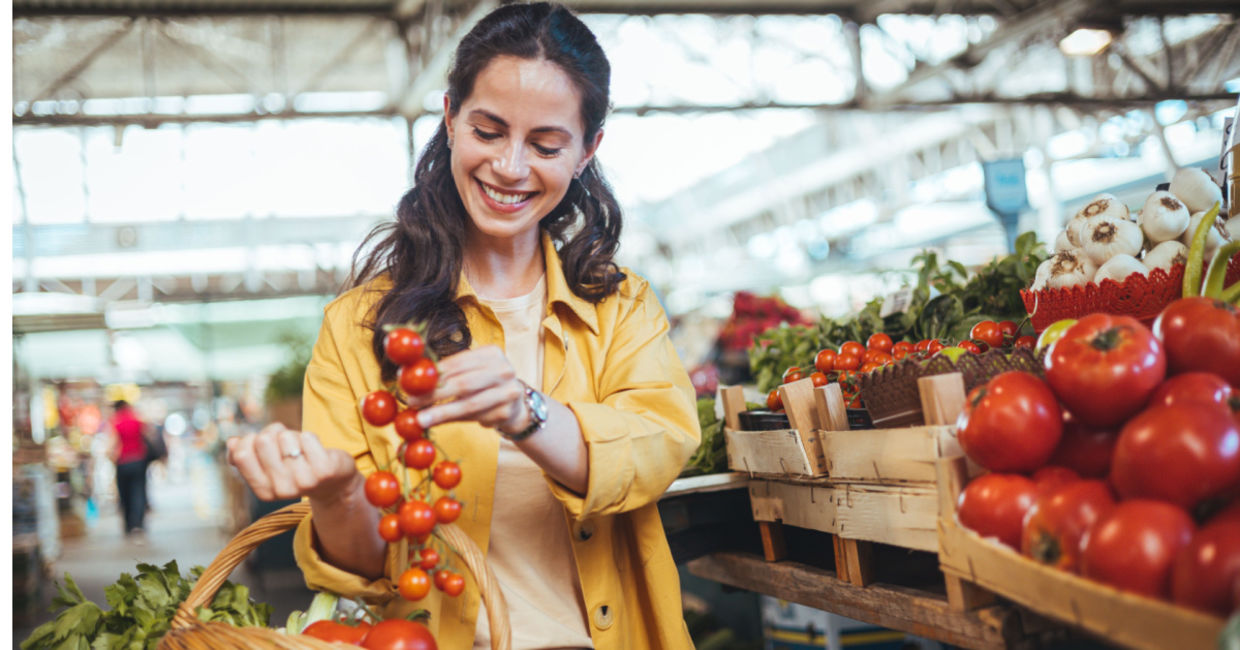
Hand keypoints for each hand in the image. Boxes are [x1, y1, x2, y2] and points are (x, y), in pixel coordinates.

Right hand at [226, 423, 359, 502]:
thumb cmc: (297, 468)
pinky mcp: (324, 470)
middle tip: (287, 443)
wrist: (334, 484)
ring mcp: (304, 481)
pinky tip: (317, 450)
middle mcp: (282, 489)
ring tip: (303, 449)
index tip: (261, 442)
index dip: (249, 439)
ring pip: (286, 437)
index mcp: (263, 490)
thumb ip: (248, 456)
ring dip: (294, 436)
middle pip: (263, 441)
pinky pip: (307, 437)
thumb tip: (232, 443)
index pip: (241, 454)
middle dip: (274, 434)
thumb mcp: (269, 466)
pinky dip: (310, 437)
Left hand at [406, 345, 527, 433]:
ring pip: (469, 404)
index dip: (433, 373)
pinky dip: (456, 421)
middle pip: (463, 383)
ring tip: (421, 419)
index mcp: (492, 353)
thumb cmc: (484, 385)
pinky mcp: (506, 412)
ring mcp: (509, 392)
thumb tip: (409, 378)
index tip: (411, 384)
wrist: (515, 405)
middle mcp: (504, 370)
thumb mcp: (470, 372)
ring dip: (442, 412)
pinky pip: (476, 418)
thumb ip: (447, 374)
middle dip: (434, 394)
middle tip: (412, 403)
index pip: (458, 362)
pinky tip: (442, 422)